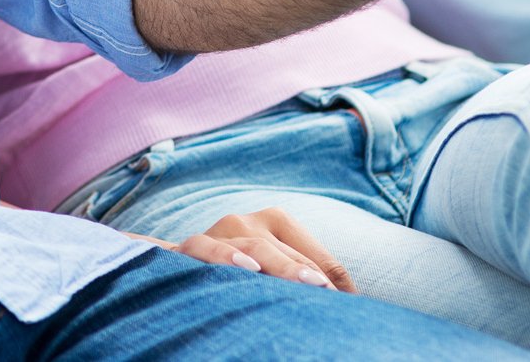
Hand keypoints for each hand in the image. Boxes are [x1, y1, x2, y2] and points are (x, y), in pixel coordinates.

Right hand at [132, 208, 354, 291]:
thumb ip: (304, 275)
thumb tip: (351, 301)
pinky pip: (208, 248)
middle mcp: (249, 220)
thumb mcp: (273, 268)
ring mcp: (221, 231)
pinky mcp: (193, 244)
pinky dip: (226, 256)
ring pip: (256, 248)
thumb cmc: (237, 271)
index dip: (335, 282)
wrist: (178, 266)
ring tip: (311, 285)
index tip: (351, 309)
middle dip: (313, 278)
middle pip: (289, 253)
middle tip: (335, 301)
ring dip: (284, 267)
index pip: (314, 254)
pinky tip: (248, 268)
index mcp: (276, 220)